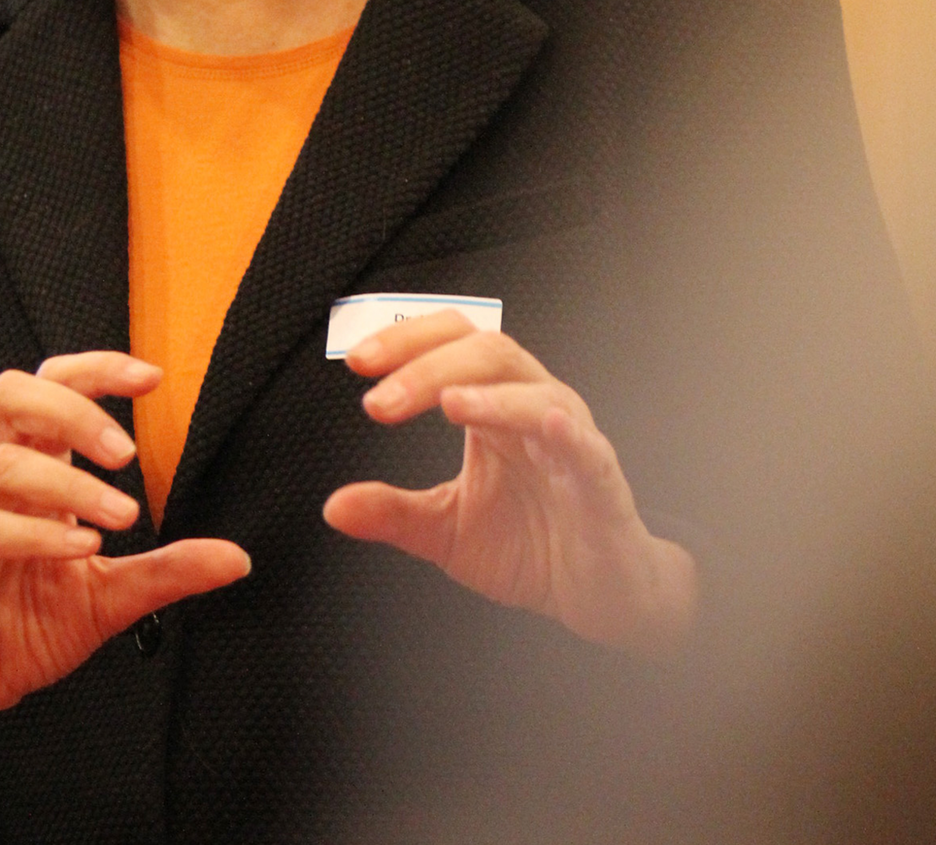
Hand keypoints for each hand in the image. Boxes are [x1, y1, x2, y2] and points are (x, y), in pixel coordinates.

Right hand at [0, 352, 248, 828]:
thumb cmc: (16, 629)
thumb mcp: (105, 598)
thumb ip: (164, 571)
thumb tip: (236, 558)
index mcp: (26, 468)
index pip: (51, 385)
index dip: (97, 370)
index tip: (153, 378)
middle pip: (12, 395)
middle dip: (74, 408)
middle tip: (127, 451)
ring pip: (0, 463)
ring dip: (69, 483)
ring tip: (120, 515)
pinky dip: (38, 532)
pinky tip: (82, 548)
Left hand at [322, 312, 696, 656]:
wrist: (598, 594)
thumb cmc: (532, 544)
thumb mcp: (447, 530)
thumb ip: (394, 513)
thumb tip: (334, 507)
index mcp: (494, 405)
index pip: (451, 343)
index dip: (406, 342)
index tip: (357, 361)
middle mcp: (532, 405)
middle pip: (487, 351)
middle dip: (429, 367)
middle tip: (380, 401)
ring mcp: (571, 439)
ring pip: (534, 390)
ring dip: (489, 394)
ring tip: (448, 402)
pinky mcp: (602, 481)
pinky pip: (587, 446)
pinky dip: (565, 430)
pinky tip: (543, 423)